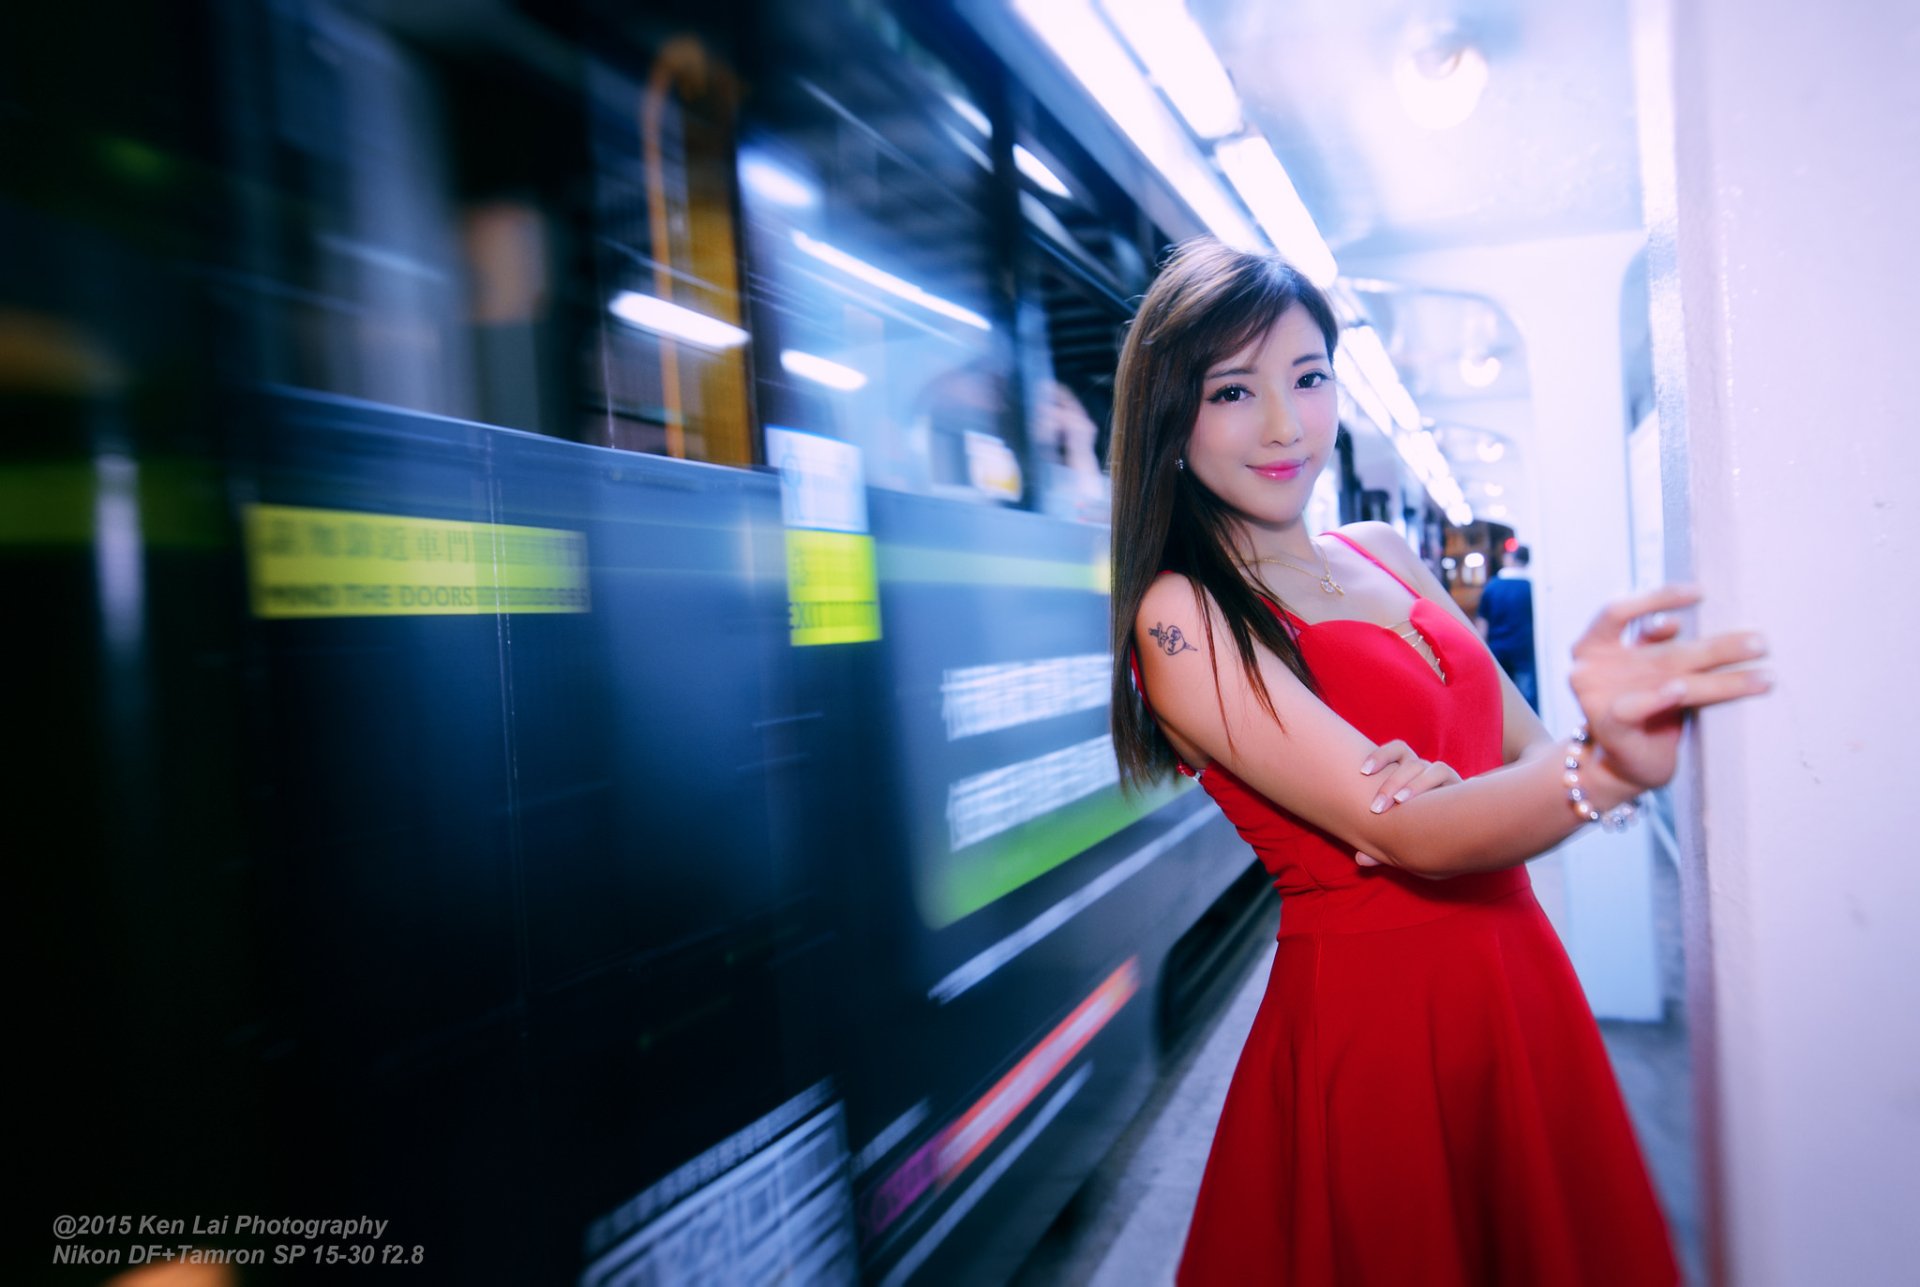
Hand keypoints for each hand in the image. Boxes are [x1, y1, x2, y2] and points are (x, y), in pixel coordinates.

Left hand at [1354, 740, 1461, 865]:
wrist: (1465, 835)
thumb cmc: (1424, 834)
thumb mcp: (1402, 839)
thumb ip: (1383, 848)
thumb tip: (1360, 859)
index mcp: (1409, 774)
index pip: (1396, 751)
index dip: (1380, 755)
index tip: (1362, 771)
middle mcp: (1426, 771)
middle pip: (1408, 762)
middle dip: (1390, 782)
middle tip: (1376, 807)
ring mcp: (1444, 778)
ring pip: (1428, 768)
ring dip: (1413, 784)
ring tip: (1400, 802)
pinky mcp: (1460, 787)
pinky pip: (1446, 775)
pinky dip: (1431, 786)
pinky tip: (1428, 804)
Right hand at [1568, 585, 1771, 790]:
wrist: (1623, 763)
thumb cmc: (1641, 707)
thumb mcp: (1648, 669)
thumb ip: (1656, 644)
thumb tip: (1674, 622)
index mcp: (1596, 644)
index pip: (1620, 610)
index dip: (1658, 597)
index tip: (1701, 594)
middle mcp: (1592, 666)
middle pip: (1666, 650)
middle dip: (1719, 648)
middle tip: (1761, 644)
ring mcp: (1596, 696)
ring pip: (1666, 679)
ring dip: (1720, 678)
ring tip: (1762, 677)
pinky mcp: (1608, 726)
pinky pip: (1633, 707)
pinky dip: (1656, 697)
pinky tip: (1678, 689)